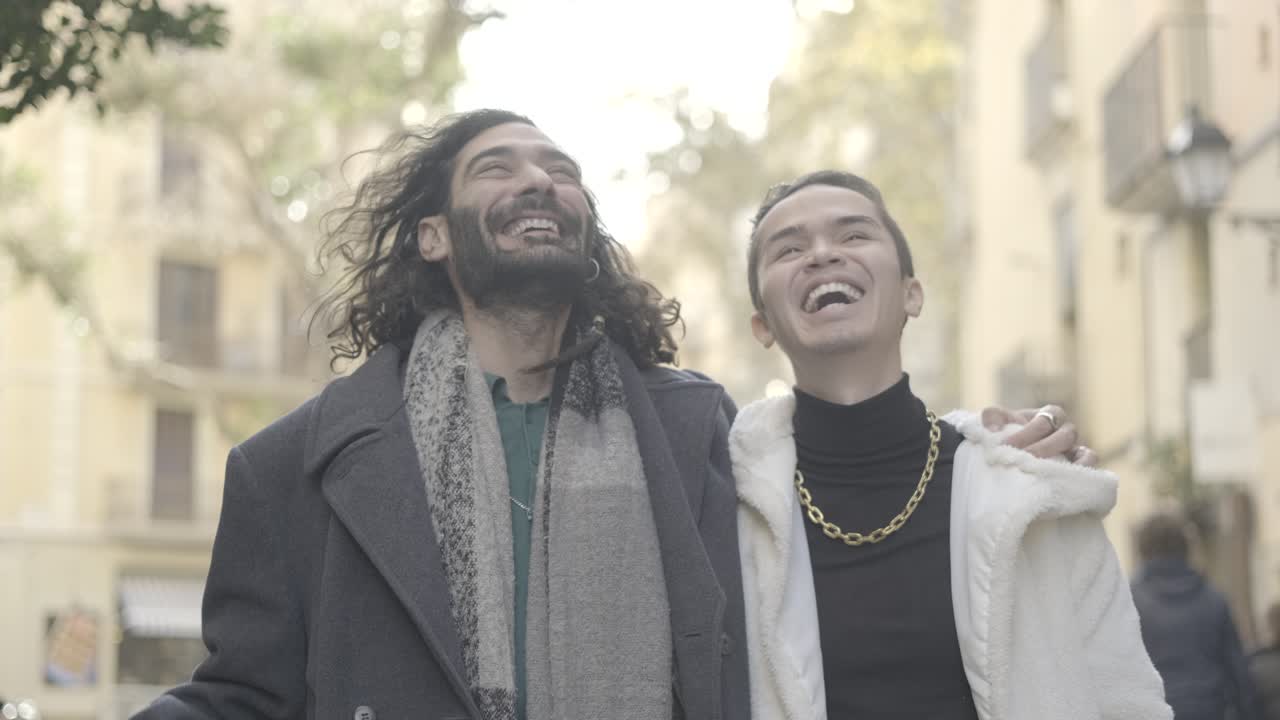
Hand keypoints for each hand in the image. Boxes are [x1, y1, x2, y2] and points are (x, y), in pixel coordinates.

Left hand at [980, 404, 1097, 466]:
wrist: (1011, 460)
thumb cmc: (1007, 437)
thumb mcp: (998, 423)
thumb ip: (992, 417)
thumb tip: (993, 430)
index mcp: (1049, 415)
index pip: (1043, 422)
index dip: (1025, 435)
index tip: (1005, 447)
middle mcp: (1067, 431)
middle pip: (1064, 437)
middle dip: (1041, 450)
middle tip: (1020, 462)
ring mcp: (1077, 452)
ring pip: (1085, 454)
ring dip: (1065, 465)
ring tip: (1042, 474)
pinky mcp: (1083, 471)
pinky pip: (1092, 472)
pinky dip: (1084, 473)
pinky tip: (1065, 482)